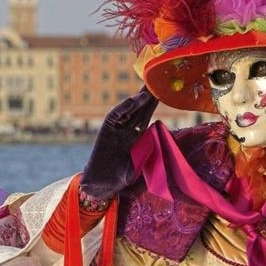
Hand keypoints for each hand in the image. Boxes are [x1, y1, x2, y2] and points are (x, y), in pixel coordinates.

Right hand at [79, 87, 158, 205]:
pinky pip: (114, 116)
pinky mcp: (106, 130)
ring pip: (128, 110)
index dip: (153, 105)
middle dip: (147, 97)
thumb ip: (148, 152)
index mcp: (136, 136)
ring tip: (148, 90)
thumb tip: (157, 141)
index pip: (146, 116)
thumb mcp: (140, 164)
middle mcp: (126, 129)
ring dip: (137, 100)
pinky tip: (133, 100)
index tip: (164, 93)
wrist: (102, 183)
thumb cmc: (121, 177)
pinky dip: (123, 107)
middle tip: (158, 82)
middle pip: (138, 109)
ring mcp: (115, 129)